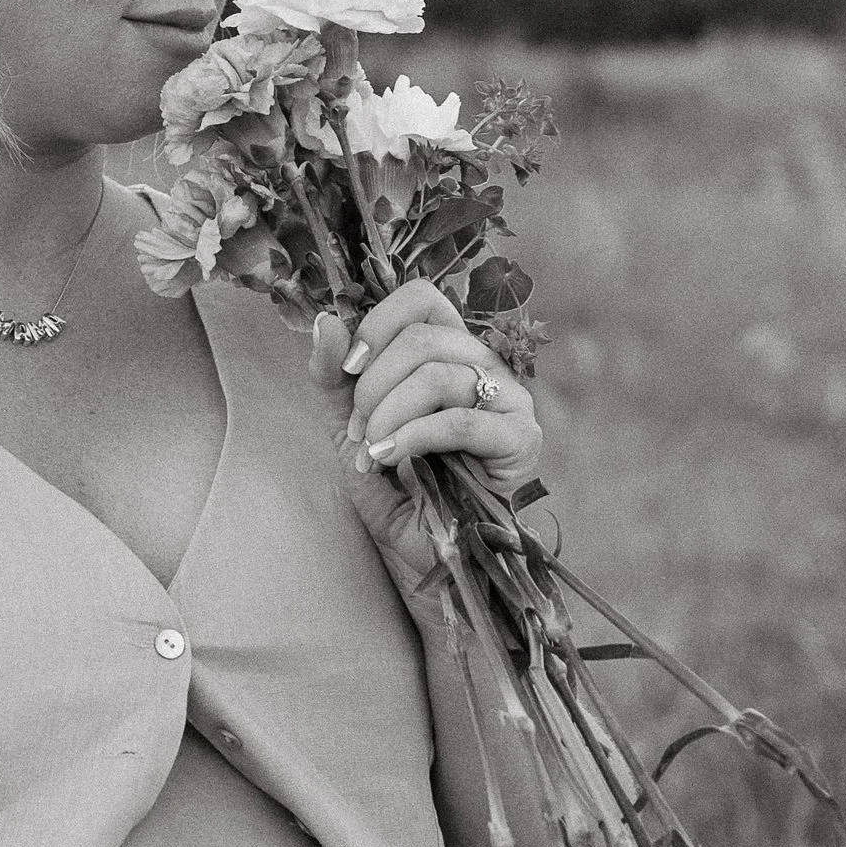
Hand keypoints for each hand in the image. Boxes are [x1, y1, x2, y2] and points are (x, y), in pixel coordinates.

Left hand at [306, 287, 541, 570]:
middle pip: (422, 338)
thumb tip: (325, 320)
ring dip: (388, 415)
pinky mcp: (520, 439)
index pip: (421, 299)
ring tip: (374, 451)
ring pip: (437, 376)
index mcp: (449, 349)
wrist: (421, 547)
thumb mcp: (350, 423)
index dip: (377, 325)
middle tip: (360, 429)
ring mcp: (509, 399)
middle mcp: (484, 365)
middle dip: (373, 385)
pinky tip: (390, 459)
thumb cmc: (393, 482)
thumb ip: (333, 373)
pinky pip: (459, 421)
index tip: (349, 368)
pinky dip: (412, 437)